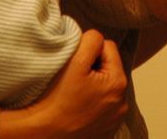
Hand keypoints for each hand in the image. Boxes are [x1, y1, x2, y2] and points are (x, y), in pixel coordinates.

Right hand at [0, 30, 127, 138]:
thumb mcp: (75, 60)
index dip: (90, 52)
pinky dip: (94, 103)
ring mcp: (115, 118)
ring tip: (75, 95)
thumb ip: (91, 40)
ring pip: (106, 87)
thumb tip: (97, 38)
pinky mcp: (107, 129)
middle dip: (94, 69)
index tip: (76, 66)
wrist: (44, 133)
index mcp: (119, 83)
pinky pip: (103, 105)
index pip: (109, 48)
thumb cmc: (57, 98)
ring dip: (95, 86)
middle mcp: (122, 103)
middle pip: (109, 68)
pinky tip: (78, 107)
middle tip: (74, 80)